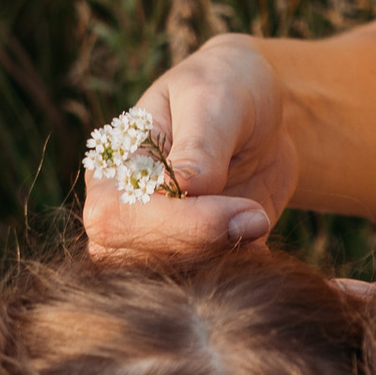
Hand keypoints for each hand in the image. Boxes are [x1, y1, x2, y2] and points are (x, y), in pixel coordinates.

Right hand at [81, 38, 295, 264]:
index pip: (122, 219)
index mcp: (112, 171)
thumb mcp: (214, 98)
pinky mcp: (198, 258)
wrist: (259, 111)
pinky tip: (264, 238)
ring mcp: (159, 243)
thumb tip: (188, 186)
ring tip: (261, 223)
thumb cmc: (225, 88)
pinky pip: (212, 285)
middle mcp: (125, 215)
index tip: (245, 211)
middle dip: (208, 248)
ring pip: (177, 282)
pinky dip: (244, 272)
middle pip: (142, 262)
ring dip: (227, 264)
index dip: (183, 225)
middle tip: (258, 218)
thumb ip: (201, 144)